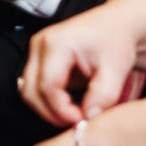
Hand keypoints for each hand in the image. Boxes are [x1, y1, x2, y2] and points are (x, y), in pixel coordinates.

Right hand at [20, 3, 145, 126]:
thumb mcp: (116, 68)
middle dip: (52, 113)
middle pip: (30, 91)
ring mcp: (36, 52)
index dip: (62, 110)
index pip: (47, 87)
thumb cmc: (115, 40)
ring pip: (29, 91)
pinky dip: (51, 101)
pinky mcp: (39, 59)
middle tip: (78, 121)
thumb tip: (89, 117)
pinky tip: (73, 103)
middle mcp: (39, 46)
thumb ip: (103, 95)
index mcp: (55, 44)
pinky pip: (36, 87)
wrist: (115, 24)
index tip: (83, 120)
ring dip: (49, 108)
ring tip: (77, 112)